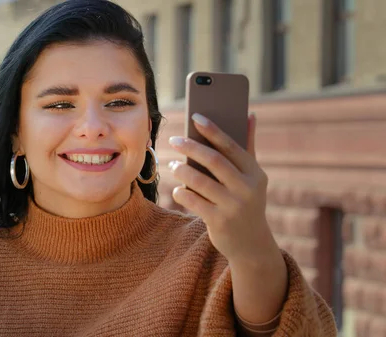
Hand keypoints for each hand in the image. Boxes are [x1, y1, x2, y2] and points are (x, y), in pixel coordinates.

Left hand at [168, 112, 278, 263]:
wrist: (251, 244)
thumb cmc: (246, 201)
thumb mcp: (252, 177)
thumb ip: (248, 146)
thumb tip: (249, 114)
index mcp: (255, 173)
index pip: (231, 146)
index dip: (213, 130)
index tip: (195, 116)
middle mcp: (247, 188)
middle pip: (213, 160)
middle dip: (191, 147)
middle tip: (174, 140)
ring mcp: (233, 206)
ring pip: (199, 181)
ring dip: (182, 170)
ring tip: (173, 165)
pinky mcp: (219, 221)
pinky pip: (193, 200)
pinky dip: (181, 192)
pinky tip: (177, 189)